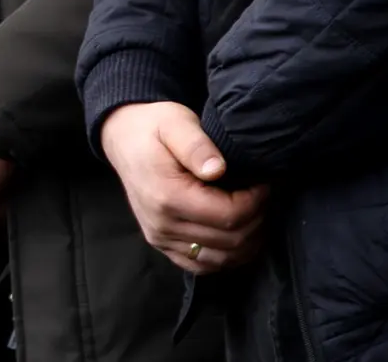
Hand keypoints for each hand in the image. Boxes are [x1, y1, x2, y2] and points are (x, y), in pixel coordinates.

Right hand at [101, 102, 266, 273]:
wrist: (122, 138)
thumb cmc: (153, 127)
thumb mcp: (175, 122)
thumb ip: (196, 145)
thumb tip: (218, 169)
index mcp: (167, 196)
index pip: (228, 216)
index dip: (256, 202)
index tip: (264, 183)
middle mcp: (162, 224)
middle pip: (229, 241)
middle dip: (256, 220)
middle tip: (263, 196)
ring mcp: (160, 238)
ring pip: (221, 259)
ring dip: (247, 241)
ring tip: (254, 213)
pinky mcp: (161, 244)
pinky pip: (202, 265)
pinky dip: (226, 256)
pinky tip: (236, 234)